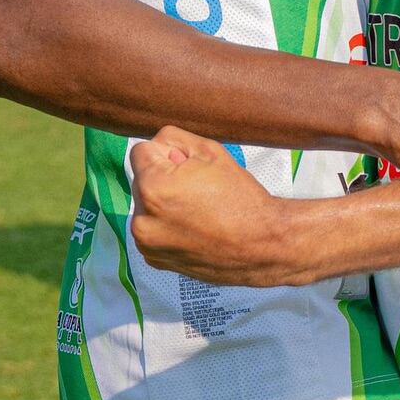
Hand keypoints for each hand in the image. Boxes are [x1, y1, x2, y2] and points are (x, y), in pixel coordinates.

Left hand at [131, 128, 285, 284]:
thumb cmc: (239, 198)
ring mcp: (146, 244)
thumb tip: (158, 148)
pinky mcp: (154, 260)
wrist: (259, 244)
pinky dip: (166, 226)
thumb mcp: (210, 151)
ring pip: (146, 206)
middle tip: (197, 189)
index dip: (166, 153)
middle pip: (141, 180)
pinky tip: (193, 227)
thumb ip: (174, 139)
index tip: (186, 166)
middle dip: (163, 178)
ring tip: (196, 210)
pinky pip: (152, 230)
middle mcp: (142, 219)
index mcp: (153, 187)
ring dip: (162, 203)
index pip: (140, 152)